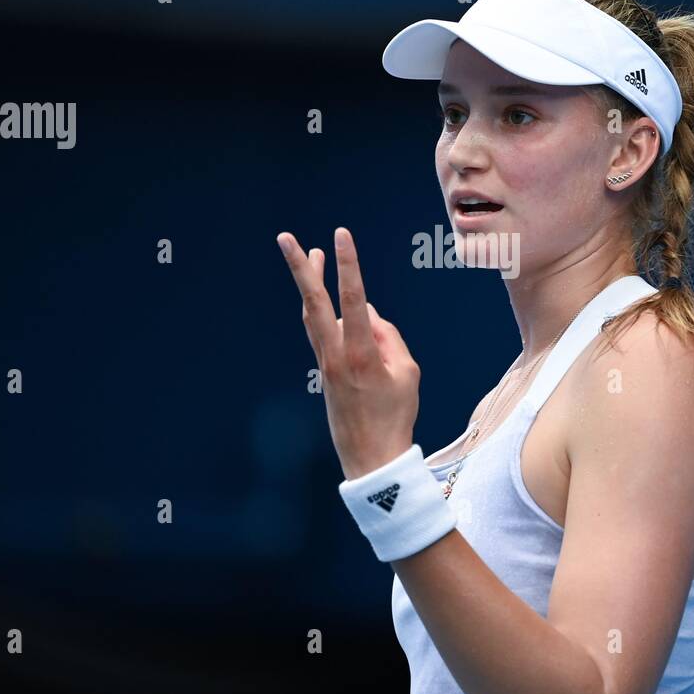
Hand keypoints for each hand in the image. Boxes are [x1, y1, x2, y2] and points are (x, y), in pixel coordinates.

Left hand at [276, 226, 419, 480]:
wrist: (371, 457)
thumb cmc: (395, 416)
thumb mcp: (407, 373)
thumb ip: (389, 337)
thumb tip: (368, 313)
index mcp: (361, 354)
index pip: (353, 299)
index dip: (347, 265)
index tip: (341, 236)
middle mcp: (336, 355)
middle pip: (314, 302)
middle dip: (300, 268)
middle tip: (285, 238)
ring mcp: (326, 363)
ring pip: (312, 314)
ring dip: (309, 283)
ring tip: (311, 254)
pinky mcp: (324, 371)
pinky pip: (320, 332)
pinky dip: (321, 310)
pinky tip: (326, 298)